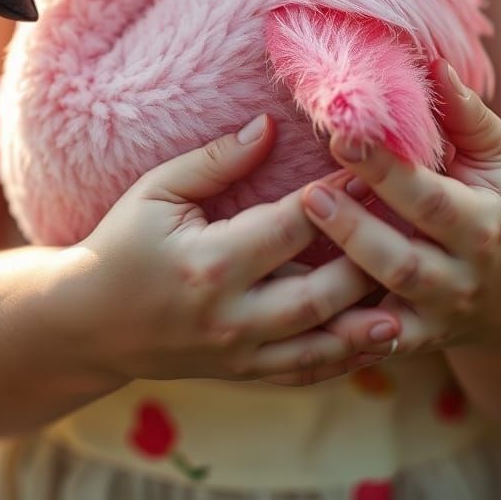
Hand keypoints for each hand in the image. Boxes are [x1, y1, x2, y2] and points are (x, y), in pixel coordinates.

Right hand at [78, 115, 401, 386]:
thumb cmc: (120, 243)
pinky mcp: (242, 373)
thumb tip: (268, 127)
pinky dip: (344, 358)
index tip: (374, 170)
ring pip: (323, 344)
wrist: (86, 322)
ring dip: (371, 321)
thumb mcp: (156, 191)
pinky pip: (304, 372)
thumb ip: (215, 160)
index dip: (339, 197)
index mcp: (211, 264)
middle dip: (370, 259)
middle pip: (323, 293)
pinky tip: (378, 336)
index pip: (293, 226)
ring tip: (414, 291)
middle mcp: (231, 317)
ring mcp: (239, 354)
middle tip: (410, 228)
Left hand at [299, 59, 500, 356]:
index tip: (343, 134)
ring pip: (385, 303)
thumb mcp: (496, 160)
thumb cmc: (496, 204)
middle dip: (357, 228)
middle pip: (405, 260)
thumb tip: (434, 61)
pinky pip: (374, 342)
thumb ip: (466, 114)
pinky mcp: (415, 340)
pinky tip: (302, 307)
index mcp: (482, 225)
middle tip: (310, 193)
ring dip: (341, 271)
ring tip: (303, 229)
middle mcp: (462, 276)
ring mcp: (438, 315)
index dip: (387, 169)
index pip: (429, 199)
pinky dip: (342, 331)